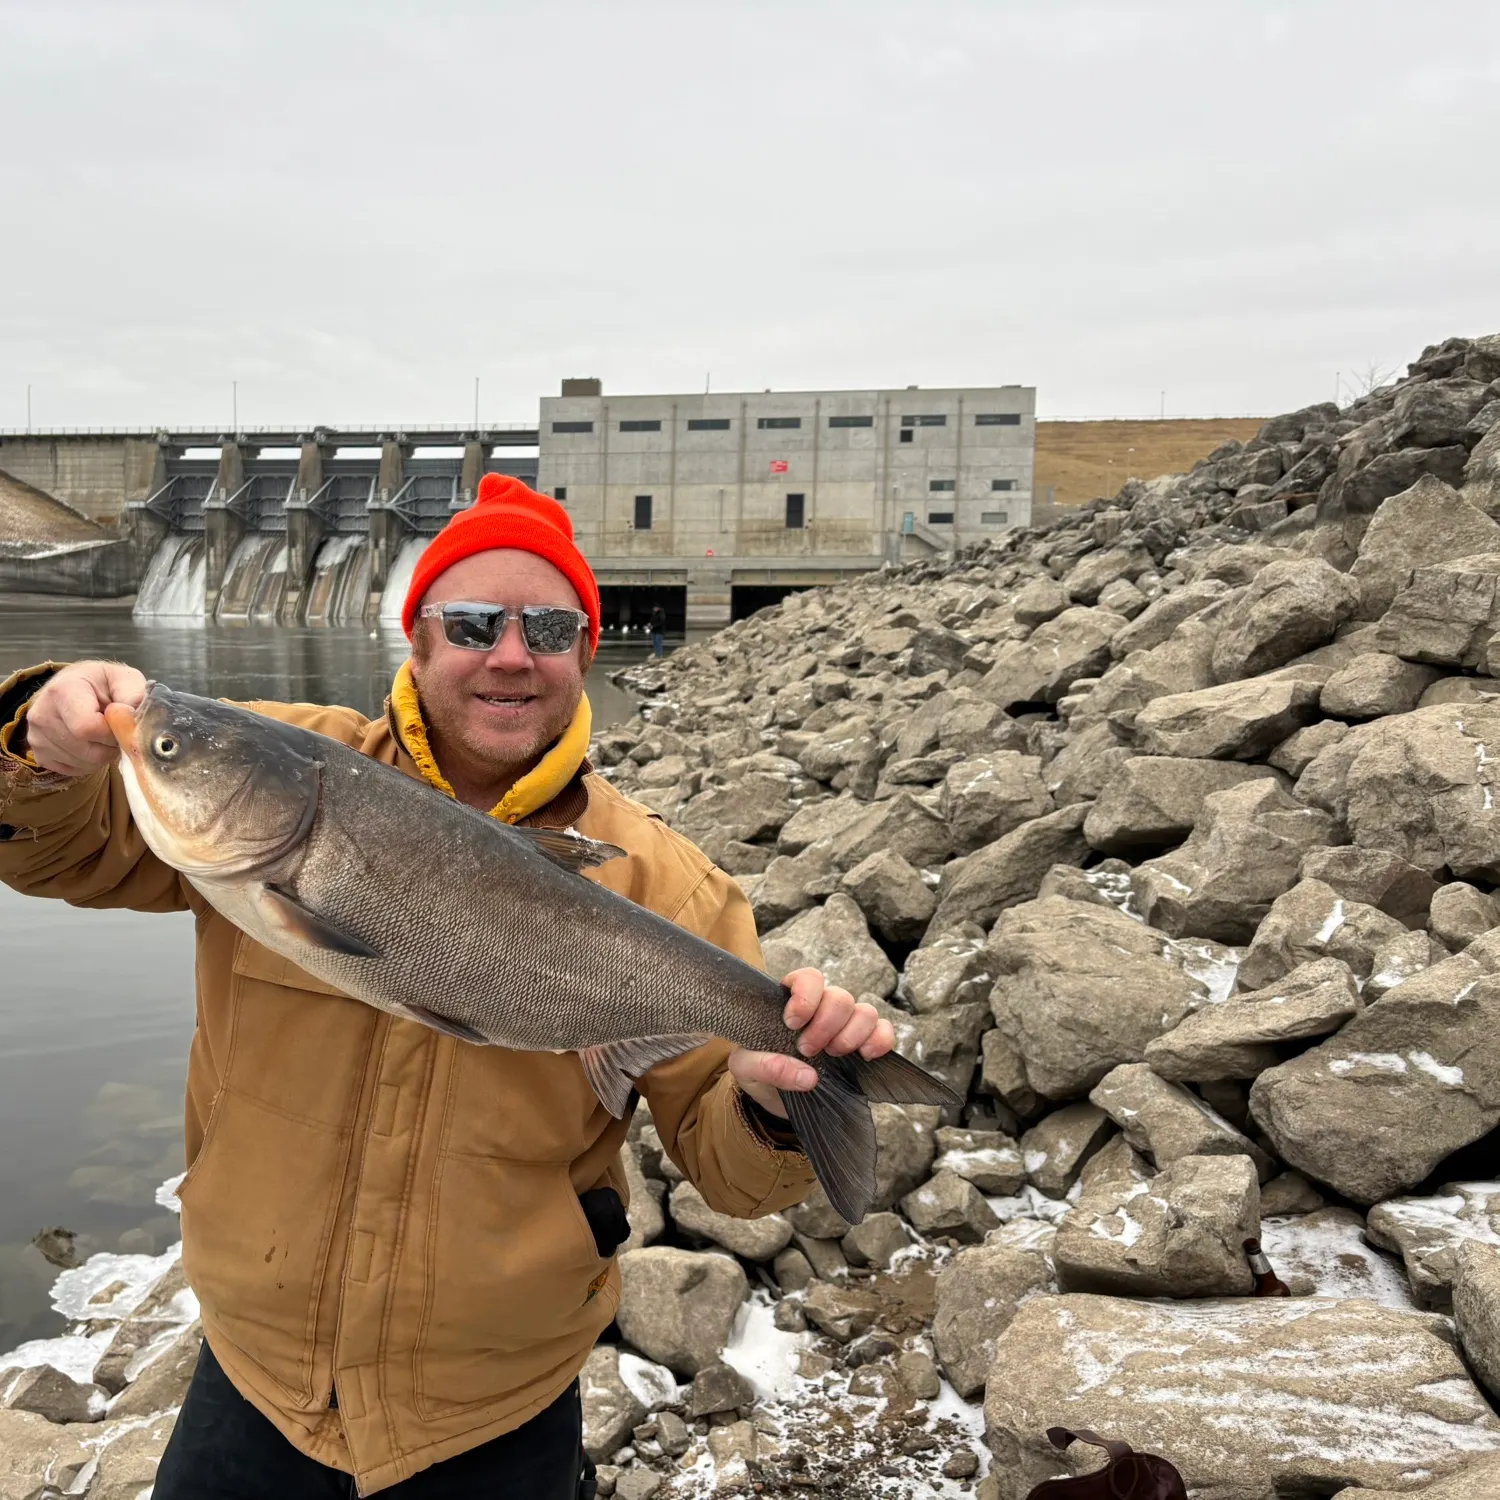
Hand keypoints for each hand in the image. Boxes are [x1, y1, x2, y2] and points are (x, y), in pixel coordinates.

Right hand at [25, 661, 147, 777]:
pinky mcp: (38, 754)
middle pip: (87, 750)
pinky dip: (89, 763)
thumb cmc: (102, 684)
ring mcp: (36, 736)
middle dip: (111, 745)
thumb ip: (134, 695)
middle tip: (115, 731)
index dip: (113, 732)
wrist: (74, 687)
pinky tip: (90, 744)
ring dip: (103, 755)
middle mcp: (42, 714)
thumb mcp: (123, 678)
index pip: (88, 728)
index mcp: (62, 691)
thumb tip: (133, 718)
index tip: (120, 723)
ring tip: (103, 735)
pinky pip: (73, 771)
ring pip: (83, 763)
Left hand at [728, 968, 896, 1117]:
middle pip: (840, 997)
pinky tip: (866, 1056)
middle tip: (808, 1050)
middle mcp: (821, 1008)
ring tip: (835, 1055)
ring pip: (865, 1011)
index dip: (806, 995)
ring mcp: (845, 1025)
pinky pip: (884, 1030)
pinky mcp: (863, 1045)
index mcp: (790, 1001)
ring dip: (852, 1034)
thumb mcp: (745, 1069)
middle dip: (827, 1025)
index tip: (793, 1023)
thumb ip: (766, 1066)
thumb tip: (808, 1076)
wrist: (773, 1099)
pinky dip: (880, 1040)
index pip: (809, 978)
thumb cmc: (757, 1072)